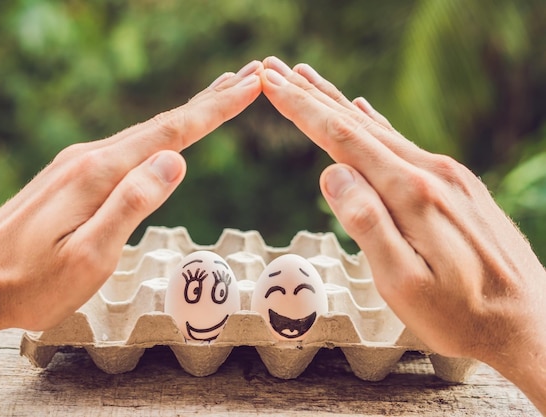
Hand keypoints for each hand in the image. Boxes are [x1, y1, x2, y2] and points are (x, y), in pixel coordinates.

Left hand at [0, 60, 262, 361]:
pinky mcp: (69, 177)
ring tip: (216, 98)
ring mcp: (76, 165)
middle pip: (160, 124)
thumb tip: (176, 159)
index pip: (171, 133)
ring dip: (184, 115)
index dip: (215, 109)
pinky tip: (162, 139)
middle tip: (247, 77)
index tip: (250, 85)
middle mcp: (88, 158)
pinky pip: (125, 148)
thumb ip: (132, 204)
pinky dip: (156, 136)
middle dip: (208, 101)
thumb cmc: (32, 283)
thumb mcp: (89, 255)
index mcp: (98, 173)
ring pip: (143, 134)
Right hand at [260, 56, 545, 410]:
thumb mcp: (404, 284)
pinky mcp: (456, 185)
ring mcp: (447, 177)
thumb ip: (368, 224)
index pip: (343, 140)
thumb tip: (331, 171)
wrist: (530, 322)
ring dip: (338, 105)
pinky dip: (375, 124)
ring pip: (380, 131)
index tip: (273, 84)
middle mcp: (432, 173)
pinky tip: (364, 110)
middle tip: (277, 71)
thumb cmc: (461, 315)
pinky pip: (403, 144)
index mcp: (413, 195)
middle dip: (312, 97)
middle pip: (358, 126)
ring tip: (309, 82)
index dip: (303, 110)